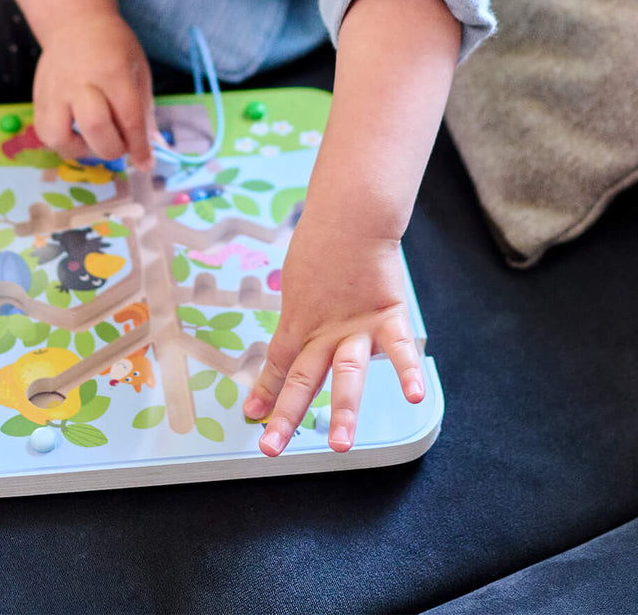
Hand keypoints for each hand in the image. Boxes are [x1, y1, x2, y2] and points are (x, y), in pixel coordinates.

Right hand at [32, 13, 155, 170]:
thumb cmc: (113, 46)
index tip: (146, 163)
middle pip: (94, 127)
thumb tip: (154, 147)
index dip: (139, 146)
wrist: (75, 21)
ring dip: (79, 150)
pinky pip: (43, 132)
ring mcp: (54, 89)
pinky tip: (75, 134)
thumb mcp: (138, 69)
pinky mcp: (37, 96)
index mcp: (113, 71)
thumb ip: (145, 110)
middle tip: (119, 145)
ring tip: (92, 141)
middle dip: (112, 148)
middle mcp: (80, 81)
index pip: (128, 117)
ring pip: (58, 136)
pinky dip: (61, 142)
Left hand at [242, 210, 426, 455]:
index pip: (277, 364)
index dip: (264, 392)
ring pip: (347, 374)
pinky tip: (413, 396)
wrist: (349, 217)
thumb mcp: (299, 282)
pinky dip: (408, 372)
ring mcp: (356, 327)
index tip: (252, 417)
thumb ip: (304, 313)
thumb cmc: (321, 243)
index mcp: (299, 320)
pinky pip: (399, 349)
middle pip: (303, 378)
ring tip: (340, 444)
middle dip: (287, 415)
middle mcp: (324, 331)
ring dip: (343, 410)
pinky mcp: (387, 316)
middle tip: (271, 447)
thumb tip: (301, 329)